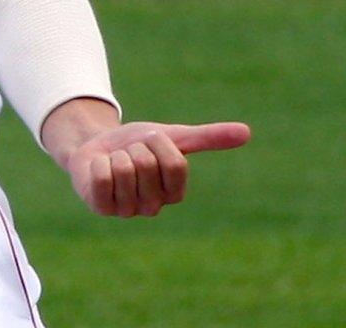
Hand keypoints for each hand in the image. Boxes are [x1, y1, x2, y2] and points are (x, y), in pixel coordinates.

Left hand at [55, 116, 250, 218]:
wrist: (98, 145)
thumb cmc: (139, 144)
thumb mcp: (173, 136)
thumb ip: (207, 138)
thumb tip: (247, 132)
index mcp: (174, 193)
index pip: (176, 165)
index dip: (160, 144)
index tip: (151, 143)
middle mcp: (153, 207)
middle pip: (147, 166)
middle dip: (135, 148)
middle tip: (130, 153)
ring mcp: (126, 211)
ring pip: (124, 170)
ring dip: (116, 155)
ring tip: (115, 161)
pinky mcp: (100, 208)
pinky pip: (102, 178)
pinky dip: (98, 163)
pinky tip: (99, 169)